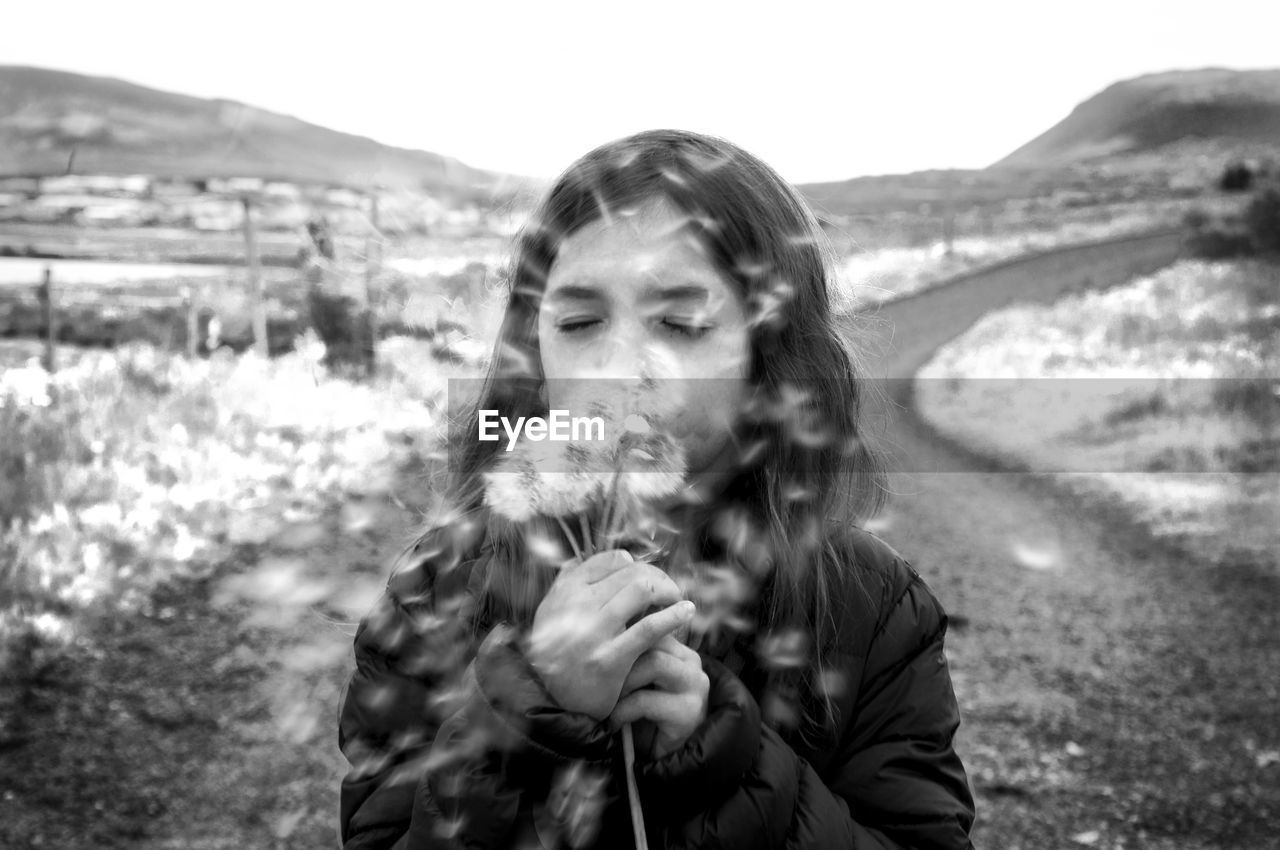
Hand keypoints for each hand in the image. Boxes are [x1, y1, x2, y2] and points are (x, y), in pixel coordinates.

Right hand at [526, 549, 694, 719]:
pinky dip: (673, 616)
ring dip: (668, 591)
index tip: (647, 577)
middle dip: (658, 577)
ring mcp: (593, 633)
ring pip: (642, 590)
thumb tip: (615, 557)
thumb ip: (572, 581)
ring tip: (678, 599)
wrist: (552, 703)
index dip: (635, 565)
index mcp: (564, 591)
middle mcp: (575, 607)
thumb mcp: (552, 612)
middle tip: (670, 589)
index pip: (610, 561)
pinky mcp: (611, 659)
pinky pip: (649, 628)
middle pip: (631, 573)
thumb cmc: (558, 654)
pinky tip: (687, 612)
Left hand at [610, 632, 708, 759]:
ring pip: (653, 664)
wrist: (664, 756)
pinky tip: (612, 722)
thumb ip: (632, 659)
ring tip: (607, 699)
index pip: (652, 626)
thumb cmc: (645, 715)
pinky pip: (645, 700)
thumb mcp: (639, 681)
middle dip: (621, 657)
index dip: (623, 634)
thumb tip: (599, 630)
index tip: (599, 646)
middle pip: (653, 640)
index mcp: (680, 651)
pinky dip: (621, 710)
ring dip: (623, 681)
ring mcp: (694, 687)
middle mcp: (692, 663)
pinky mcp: (688, 712)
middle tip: (599, 675)